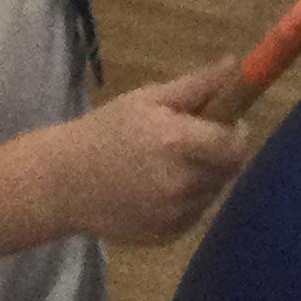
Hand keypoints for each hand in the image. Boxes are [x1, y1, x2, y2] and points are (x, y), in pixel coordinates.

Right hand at [51, 68, 247, 245]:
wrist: (63, 183)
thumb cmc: (107, 130)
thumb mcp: (149, 98)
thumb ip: (197, 84)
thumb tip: (235, 64)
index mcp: (178, 143)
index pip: (235, 144)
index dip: (236, 130)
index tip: (226, 120)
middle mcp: (181, 184)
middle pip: (229, 170)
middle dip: (222, 152)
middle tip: (197, 139)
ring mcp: (174, 216)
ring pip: (213, 191)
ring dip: (205, 175)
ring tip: (172, 162)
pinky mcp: (166, 237)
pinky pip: (195, 213)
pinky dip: (188, 199)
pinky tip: (160, 186)